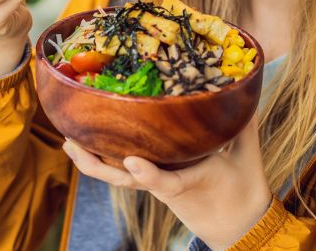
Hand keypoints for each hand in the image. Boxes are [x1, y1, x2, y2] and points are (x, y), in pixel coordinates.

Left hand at [62, 114, 272, 250]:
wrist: (237, 225)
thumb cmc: (242, 189)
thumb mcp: (247, 157)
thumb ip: (243, 125)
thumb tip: (243, 90)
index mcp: (191, 182)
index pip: (167, 182)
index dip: (150, 175)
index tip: (133, 162)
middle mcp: (167, 186)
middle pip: (127, 181)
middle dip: (98, 166)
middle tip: (72, 145)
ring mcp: (157, 186)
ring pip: (119, 178)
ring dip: (92, 162)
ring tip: (68, 142)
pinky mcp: (154, 184)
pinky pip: (123, 174)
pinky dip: (103, 160)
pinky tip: (86, 144)